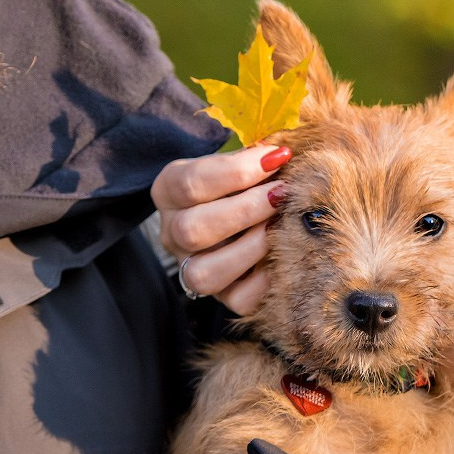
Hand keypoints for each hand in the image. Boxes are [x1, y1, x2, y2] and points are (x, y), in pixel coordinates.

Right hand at [151, 145, 290, 315]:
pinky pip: (239, 299)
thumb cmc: (246, 176)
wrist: (248, 207)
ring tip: (281, 225)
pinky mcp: (222, 296)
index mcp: (169, 190)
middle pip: (192, 230)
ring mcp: (192, 268)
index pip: (191, 183)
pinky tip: (284, 254)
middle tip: (282, 193)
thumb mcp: (239, 157)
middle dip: (245, 210)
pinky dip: (265, 280)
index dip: (237, 171)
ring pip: (204, 273)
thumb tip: (281, 153)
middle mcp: (172, 233)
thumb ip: (254, 154)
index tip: (277, 157)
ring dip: (251, 247)